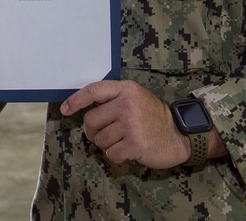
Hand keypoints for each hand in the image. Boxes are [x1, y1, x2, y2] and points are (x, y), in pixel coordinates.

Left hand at [60, 80, 188, 167]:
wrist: (180, 135)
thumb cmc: (153, 117)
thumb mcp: (135, 98)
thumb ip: (113, 98)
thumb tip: (85, 106)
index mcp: (126, 89)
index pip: (93, 90)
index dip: (75, 100)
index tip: (65, 109)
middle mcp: (127, 104)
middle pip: (91, 120)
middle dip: (93, 131)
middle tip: (106, 135)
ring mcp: (131, 124)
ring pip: (100, 139)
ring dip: (107, 145)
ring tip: (122, 141)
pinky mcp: (134, 143)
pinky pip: (111, 153)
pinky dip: (116, 156)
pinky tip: (128, 150)